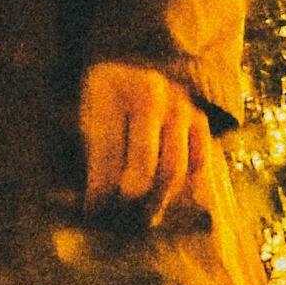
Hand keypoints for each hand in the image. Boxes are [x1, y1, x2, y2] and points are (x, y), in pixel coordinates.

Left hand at [78, 59, 211, 225]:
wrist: (131, 68)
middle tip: (122, 217)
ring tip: (144, 216)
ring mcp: (178, 105)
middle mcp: (148, 92)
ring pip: (174, 168)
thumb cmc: (102, 101)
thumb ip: (92, 150)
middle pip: (144, 163)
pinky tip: (169, 200)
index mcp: (109, 87)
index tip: (94, 208)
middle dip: (131, 197)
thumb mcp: (86, 112)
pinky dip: (186, 187)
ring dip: (159, 199)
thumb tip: (95, 202)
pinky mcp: (199, 119)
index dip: (101, 185)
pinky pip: (198, 164)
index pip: (107, 149)